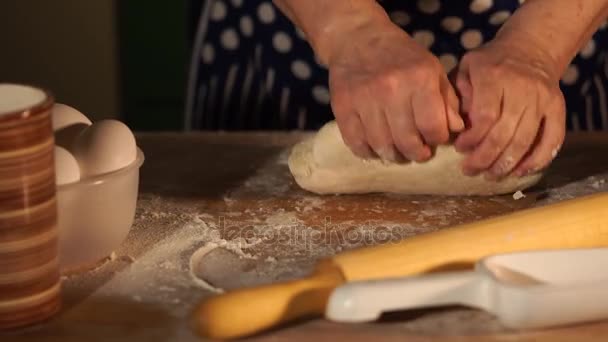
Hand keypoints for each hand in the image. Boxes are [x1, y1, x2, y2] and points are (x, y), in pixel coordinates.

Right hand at [327, 20, 463, 161]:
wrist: (359, 39)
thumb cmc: (402, 57)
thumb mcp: (432, 70)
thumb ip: (447, 101)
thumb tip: (456, 130)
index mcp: (420, 79)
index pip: (433, 127)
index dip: (437, 140)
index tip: (434, 139)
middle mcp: (392, 89)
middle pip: (407, 141)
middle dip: (417, 154)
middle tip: (418, 153)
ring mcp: (364, 99)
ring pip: (381, 145)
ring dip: (393, 156)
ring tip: (398, 153)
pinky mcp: (343, 106)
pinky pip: (356, 142)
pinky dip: (367, 152)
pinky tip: (375, 149)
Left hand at [453, 40, 565, 178]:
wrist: (530, 48)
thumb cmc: (489, 64)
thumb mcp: (466, 69)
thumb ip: (458, 95)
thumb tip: (456, 127)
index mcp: (494, 76)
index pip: (485, 117)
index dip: (472, 139)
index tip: (459, 148)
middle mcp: (522, 88)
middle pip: (504, 134)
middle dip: (484, 158)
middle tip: (469, 170)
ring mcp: (542, 99)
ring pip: (525, 141)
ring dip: (505, 164)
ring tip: (489, 175)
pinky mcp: (557, 108)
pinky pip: (553, 140)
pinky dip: (537, 161)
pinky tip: (518, 172)